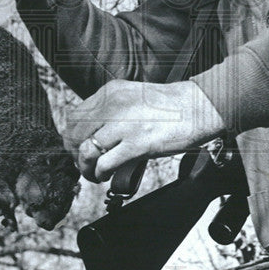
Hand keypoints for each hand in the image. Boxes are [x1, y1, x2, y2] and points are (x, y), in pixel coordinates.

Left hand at [64, 79, 223, 181]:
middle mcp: (112, 106)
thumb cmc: (168, 106)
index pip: (74, 116)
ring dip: (86, 169)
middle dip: (75, 155)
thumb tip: (94, 133)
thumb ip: (112, 110)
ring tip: (94, 174)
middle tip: (85, 165)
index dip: (72, 137)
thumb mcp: (132, 97)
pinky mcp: (136, 144)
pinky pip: (104, 164)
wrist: (196, 108)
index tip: (78, 148)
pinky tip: (105, 176)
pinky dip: (100, 174)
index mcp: (110, 93)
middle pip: (75, 135)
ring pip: (86, 152)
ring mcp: (123, 125)